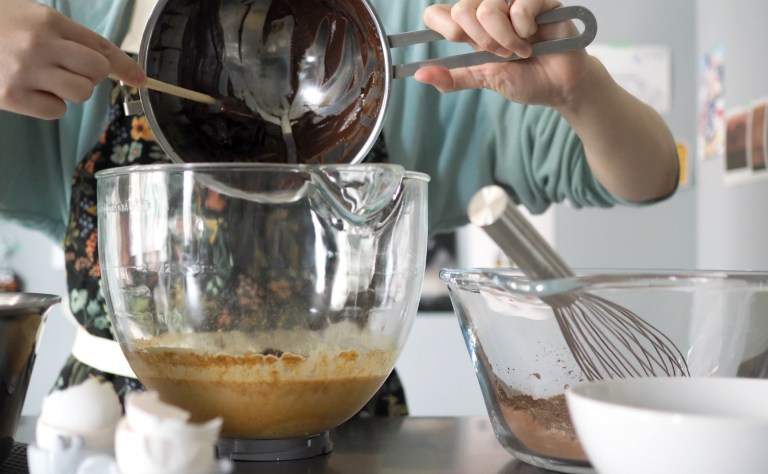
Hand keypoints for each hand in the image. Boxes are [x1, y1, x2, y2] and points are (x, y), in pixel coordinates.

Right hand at [0, 0, 145, 119]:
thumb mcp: (34, 19)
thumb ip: (71, 38)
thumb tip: (112, 66)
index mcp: (48, 21)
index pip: (101, 47)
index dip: (125, 66)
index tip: (141, 79)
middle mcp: (39, 45)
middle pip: (96, 72)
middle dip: (90, 75)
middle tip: (68, 70)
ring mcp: (24, 72)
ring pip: (81, 94)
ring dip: (70, 91)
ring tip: (45, 78)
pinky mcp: (11, 96)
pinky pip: (57, 111)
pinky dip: (50, 105)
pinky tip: (30, 90)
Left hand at [418, 0, 678, 203]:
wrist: (561, 86)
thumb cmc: (526, 80)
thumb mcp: (484, 79)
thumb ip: (453, 77)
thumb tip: (419, 75)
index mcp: (471, 27)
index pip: (438, 12)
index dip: (443, 26)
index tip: (459, 42)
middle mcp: (489, 10)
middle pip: (462, 9)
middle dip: (480, 40)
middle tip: (500, 53)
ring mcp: (514, 2)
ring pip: (488, 7)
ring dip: (502, 38)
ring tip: (519, 50)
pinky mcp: (540, 0)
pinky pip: (519, 7)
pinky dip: (524, 29)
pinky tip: (535, 38)